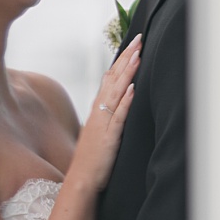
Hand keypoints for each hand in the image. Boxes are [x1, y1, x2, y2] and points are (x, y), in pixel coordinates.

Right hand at [70, 34, 140, 191]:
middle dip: (126, 58)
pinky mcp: (108, 137)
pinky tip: (132, 88)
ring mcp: (103, 123)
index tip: (133, 45)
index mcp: (98, 109)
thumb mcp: (102, 131)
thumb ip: (109, 116)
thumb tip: (121, 102)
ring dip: (127, 73)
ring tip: (137, 55)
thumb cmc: (93, 159)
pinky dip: (124, 101)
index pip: (110, 78)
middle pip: (113, 79)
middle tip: (139, 39)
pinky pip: (117, 116)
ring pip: (115, 92)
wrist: (81, 180)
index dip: (122, 61)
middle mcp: (99, 112)